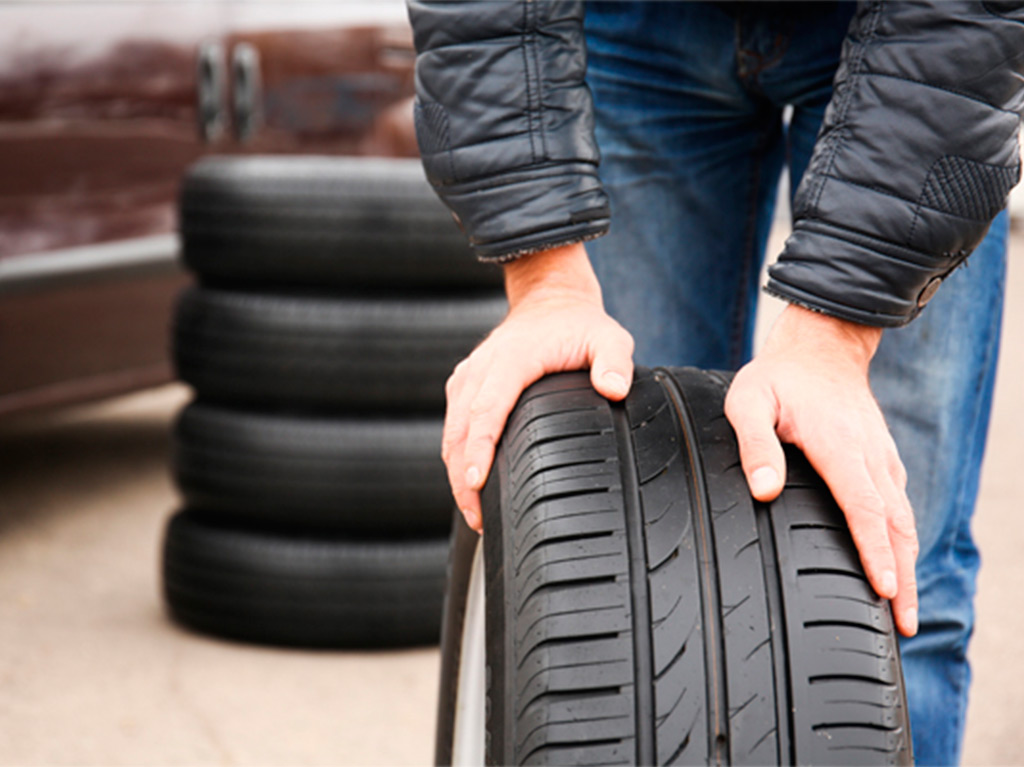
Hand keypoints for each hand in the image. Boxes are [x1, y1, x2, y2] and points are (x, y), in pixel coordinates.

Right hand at [443, 242, 634, 531]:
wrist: (549, 300)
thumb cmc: (579, 324)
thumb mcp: (609, 336)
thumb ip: (614, 362)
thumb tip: (614, 390)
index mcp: (512, 359)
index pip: (487, 409)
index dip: (479, 448)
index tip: (476, 481)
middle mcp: (482, 368)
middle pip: (460, 429)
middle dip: (462, 477)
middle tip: (478, 517)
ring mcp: (468, 376)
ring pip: (451, 431)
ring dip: (456, 472)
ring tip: (474, 512)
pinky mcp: (464, 385)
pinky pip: (453, 425)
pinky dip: (455, 456)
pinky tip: (468, 484)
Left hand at [724, 304, 919, 636]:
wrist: (820, 348)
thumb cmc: (778, 377)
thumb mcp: (749, 401)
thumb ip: (755, 445)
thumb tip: (765, 491)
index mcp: (840, 447)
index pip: (863, 508)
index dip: (874, 551)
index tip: (885, 590)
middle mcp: (869, 457)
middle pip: (894, 525)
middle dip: (902, 577)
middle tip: (904, 624)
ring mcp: (880, 459)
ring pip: (902, 520)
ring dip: (907, 564)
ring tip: (904, 610)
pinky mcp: (881, 461)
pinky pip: (897, 507)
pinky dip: (901, 541)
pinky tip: (896, 565)